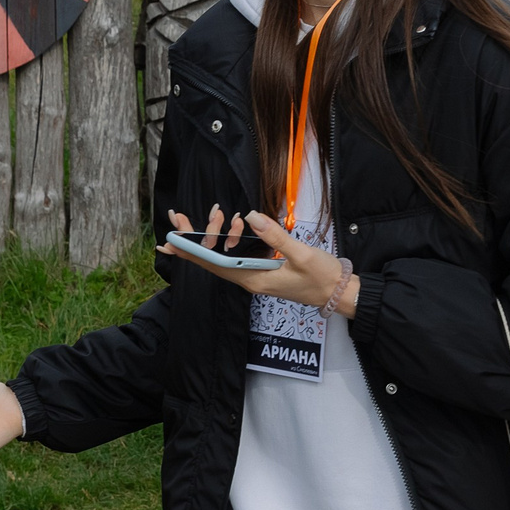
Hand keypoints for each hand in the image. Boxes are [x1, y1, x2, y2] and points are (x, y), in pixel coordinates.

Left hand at [159, 205, 358, 316]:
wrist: (338, 293)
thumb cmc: (322, 277)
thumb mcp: (302, 254)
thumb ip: (275, 236)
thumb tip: (250, 216)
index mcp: (255, 279)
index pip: (214, 264)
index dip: (190, 252)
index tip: (171, 241)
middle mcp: (250, 281)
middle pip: (212, 261)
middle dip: (193, 240)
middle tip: (177, 220)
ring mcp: (255, 278)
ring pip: (224, 259)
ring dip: (212, 239)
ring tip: (211, 216)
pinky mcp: (262, 273)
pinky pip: (236, 259)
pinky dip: (227, 244)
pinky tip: (227, 231)